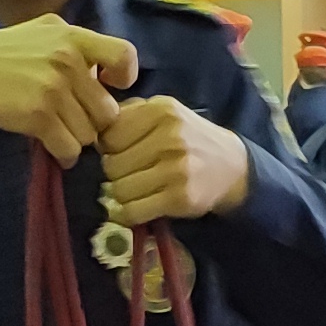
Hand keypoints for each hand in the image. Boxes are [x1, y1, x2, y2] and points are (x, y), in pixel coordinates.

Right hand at [0, 18, 136, 161]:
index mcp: (73, 36)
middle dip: (93, 121)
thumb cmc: (3, 53)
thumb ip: (77, 45)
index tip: (110, 86)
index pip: (124, 55)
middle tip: (72, 119)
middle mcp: (68, 60)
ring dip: (75, 138)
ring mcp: (54, 89)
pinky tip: (52, 146)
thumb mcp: (43, 32)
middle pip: (108, 110)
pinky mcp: (39, 116)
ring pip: (89, 134)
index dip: (125, 77)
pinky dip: (63, 154)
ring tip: (56, 129)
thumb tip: (107, 74)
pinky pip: (69, 149)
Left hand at [99, 96, 250, 226]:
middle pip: (111, 164)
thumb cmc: (189, 139)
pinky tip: (136, 208)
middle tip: (128, 175)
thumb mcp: (164, 113)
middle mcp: (170, 136)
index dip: (107, 148)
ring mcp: (176, 168)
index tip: (119, 153)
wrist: (232, 167)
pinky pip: (134, 211)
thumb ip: (130, 115)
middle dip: (114, 173)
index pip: (108, 135)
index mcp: (161, 110)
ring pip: (119, 189)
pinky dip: (127, 214)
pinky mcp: (180, 197)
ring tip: (135, 190)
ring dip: (121, 195)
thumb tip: (93, 133)